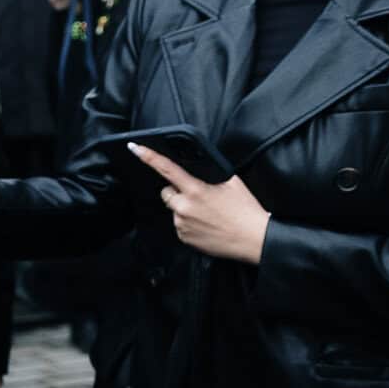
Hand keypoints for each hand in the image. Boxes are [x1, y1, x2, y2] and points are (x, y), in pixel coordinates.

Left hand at [127, 141, 270, 264]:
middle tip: (199, 197)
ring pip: (174, 210)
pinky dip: (188, 223)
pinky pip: (179, 225)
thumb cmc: (245, 210)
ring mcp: (182, 224)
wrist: (254, 239)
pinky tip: (205, 225)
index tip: (134, 148)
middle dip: (177, 192)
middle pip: (167, 192)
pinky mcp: (184, 238)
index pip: (166, 169)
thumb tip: (198, 170)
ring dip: (184, 209)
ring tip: (207, 214)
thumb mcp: (231, 182)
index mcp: (195, 190)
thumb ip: (210, 174)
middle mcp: (184, 207)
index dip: (148, 156)